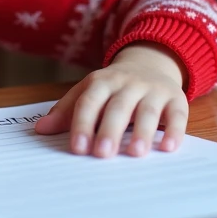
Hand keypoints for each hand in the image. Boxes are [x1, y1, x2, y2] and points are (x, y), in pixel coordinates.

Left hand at [34, 42, 188, 157]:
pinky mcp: (176, 99)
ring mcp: (153, 90)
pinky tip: (168, 148)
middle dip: (109, 130)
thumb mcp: (89, 92)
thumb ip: (66, 111)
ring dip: (142, 132)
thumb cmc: (113, 88)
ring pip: (148, 110)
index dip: (82, 124)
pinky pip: (177, 114)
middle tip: (102, 154)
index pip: (89, 102)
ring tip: (135, 153)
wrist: (151, 63)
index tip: (77, 148)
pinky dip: (174, 131)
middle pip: (118, 106)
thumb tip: (40, 130)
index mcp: (101, 82)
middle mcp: (128, 83)